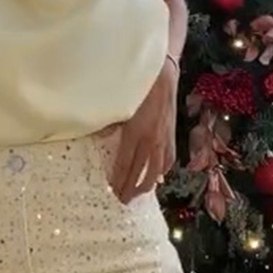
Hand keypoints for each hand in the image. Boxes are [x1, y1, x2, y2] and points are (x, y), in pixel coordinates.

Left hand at [111, 62, 177, 204]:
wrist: (163, 71)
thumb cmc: (138, 85)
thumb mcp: (119, 104)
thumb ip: (109, 123)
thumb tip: (101, 137)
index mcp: (136, 132)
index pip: (125, 164)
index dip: (119, 179)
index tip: (112, 191)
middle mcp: (151, 139)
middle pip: (141, 171)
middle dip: (132, 188)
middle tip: (123, 201)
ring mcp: (164, 138)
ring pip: (156, 169)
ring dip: (147, 184)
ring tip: (138, 194)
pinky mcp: (171, 134)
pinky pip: (168, 159)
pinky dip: (162, 171)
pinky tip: (157, 178)